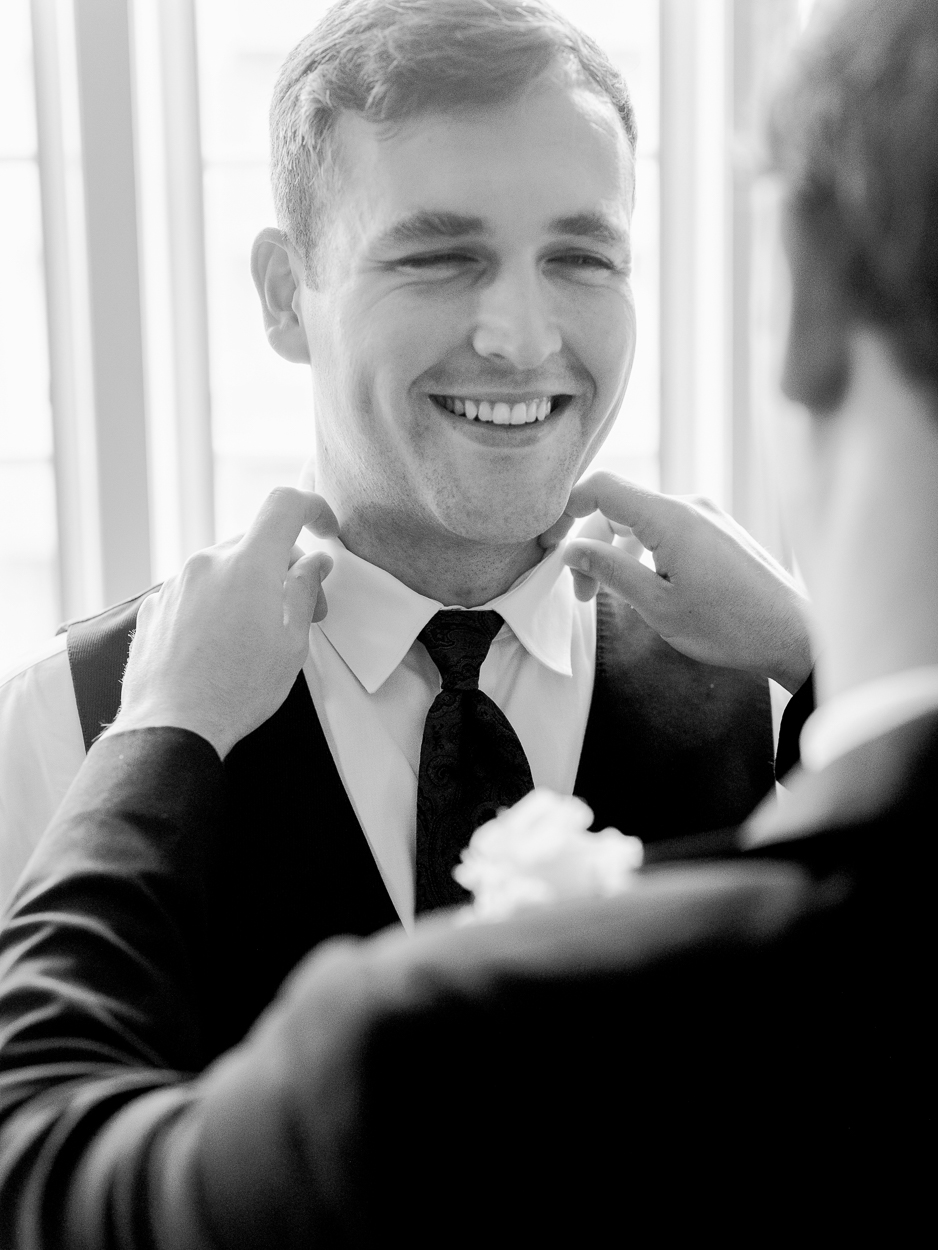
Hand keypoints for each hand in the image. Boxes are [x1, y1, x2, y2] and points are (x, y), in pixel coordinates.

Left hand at [109, 488, 338, 756]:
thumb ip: (304, 592)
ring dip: (249, 586)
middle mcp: (207, 563)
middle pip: (256, 542)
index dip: (313, 508)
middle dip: (285, 566)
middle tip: (306, 612)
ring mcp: (175, 584)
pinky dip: (216, 603)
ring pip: (224, 567)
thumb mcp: (292, 644)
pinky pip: (195, 590)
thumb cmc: (239, 690)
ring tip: (260, 634)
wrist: (172, 728)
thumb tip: (315, 563)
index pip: (285, 505)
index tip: (326, 530)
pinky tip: (222, 644)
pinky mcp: (155, 608)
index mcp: (248, 564)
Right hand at [541, 471, 811, 692]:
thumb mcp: (658, 606)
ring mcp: (708, 517)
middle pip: (620, 508)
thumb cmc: (729, 626)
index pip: (604, 487)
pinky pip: (668, 531)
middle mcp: (690, 506)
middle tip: (582, 597)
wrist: (796, 636)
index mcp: (672, 518)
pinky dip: (645, 553)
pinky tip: (647, 589)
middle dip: (592, 546)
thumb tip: (572, 549)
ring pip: (643, 522)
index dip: (568, 508)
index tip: (550, 543)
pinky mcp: (719, 532)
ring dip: (618, 554)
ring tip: (611, 599)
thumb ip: (610, 571)